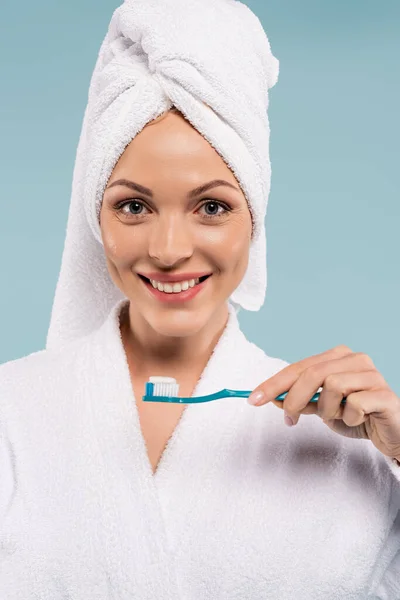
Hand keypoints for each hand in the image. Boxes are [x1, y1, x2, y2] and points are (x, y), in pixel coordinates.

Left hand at [248, 345, 399, 461]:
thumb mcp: (322, 410)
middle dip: (293, 399)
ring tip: (339, 417)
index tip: (254, 399)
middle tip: (289, 420)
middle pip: (313, 373)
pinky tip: (358, 420)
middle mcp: (356, 359)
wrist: (391, 434)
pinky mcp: (385, 394)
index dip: (274, 383)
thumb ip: (300, 401)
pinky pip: (354, 404)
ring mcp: (373, 374)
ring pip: (332, 386)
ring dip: (327, 410)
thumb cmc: (356, 417)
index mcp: (338, 357)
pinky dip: (349, 418)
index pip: (299, 366)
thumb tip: (272, 398)